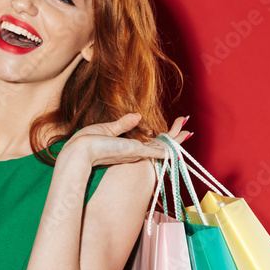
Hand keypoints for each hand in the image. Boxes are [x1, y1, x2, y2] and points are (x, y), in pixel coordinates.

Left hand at [61, 113, 191, 166]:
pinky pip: (157, 150)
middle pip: (158, 146)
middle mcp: (133, 152)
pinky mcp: (135, 152)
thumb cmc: (87, 143)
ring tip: (189, 133)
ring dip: (175, 140)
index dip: (159, 139)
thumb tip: (136, 116)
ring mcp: (135, 153)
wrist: (80, 151)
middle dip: (172, 140)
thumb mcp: (108, 129)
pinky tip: (180, 143)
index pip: (147, 143)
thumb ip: (123, 124)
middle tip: (187, 132)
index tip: (170, 132)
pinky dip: (169, 146)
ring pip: (160, 148)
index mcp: (125, 148)